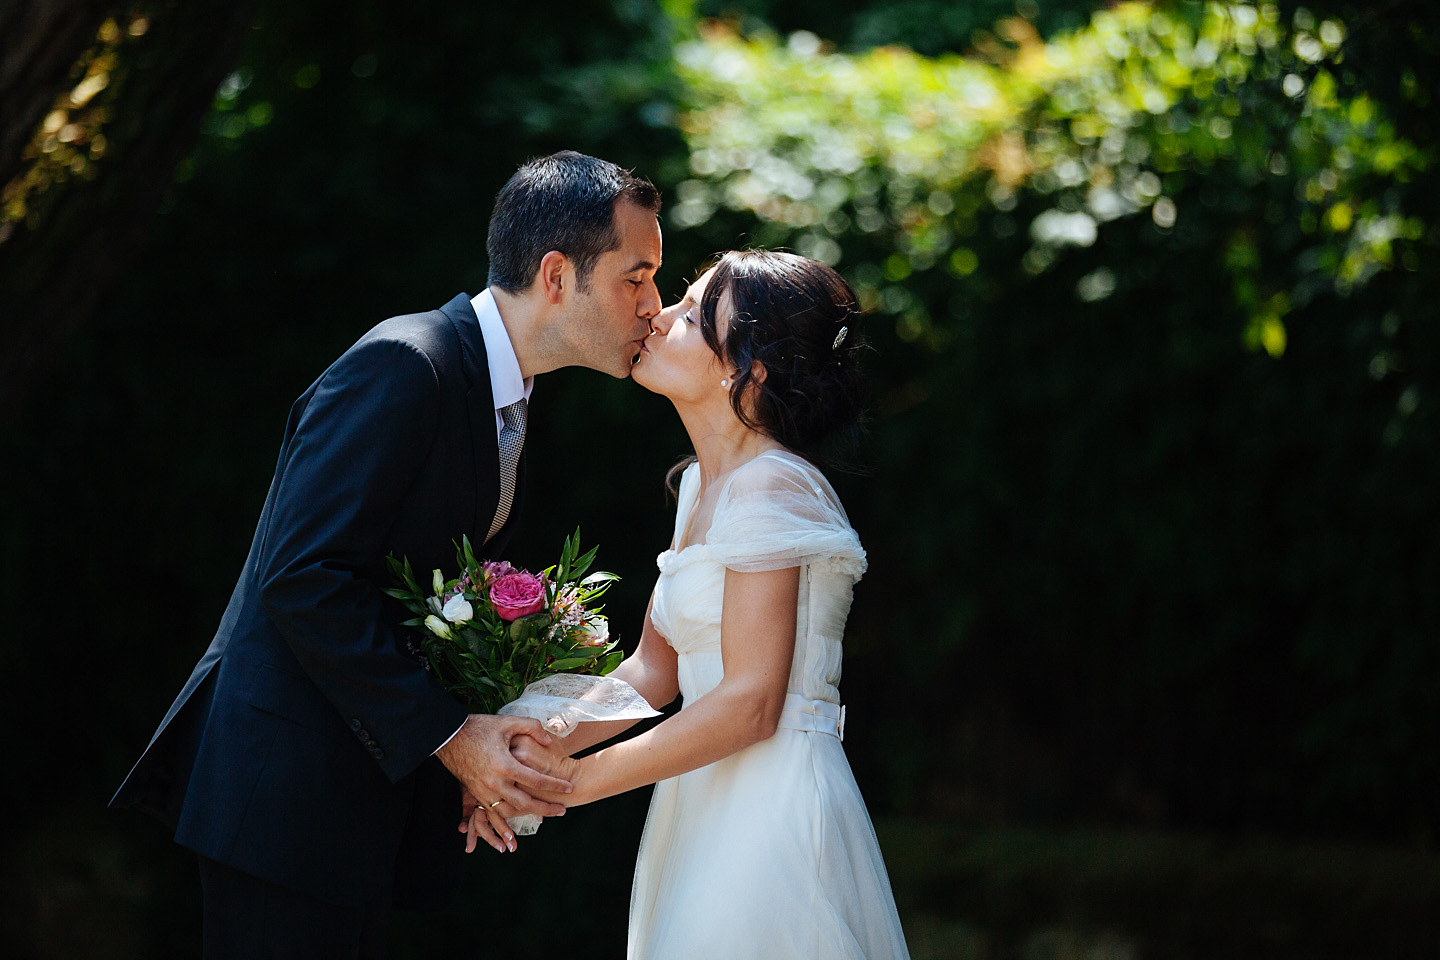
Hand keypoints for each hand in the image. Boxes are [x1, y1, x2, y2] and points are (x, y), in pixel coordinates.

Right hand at [437, 714, 571, 852]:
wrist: (448, 737)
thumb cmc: (479, 728)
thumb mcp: (508, 722)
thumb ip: (532, 728)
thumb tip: (548, 741)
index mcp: (505, 765)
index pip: (537, 780)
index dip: (555, 785)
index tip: (570, 787)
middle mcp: (495, 783)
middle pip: (526, 803)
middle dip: (546, 808)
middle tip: (563, 811)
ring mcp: (484, 791)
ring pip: (509, 812)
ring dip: (526, 818)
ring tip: (543, 818)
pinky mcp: (476, 794)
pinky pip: (491, 814)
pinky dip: (502, 826)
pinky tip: (510, 835)